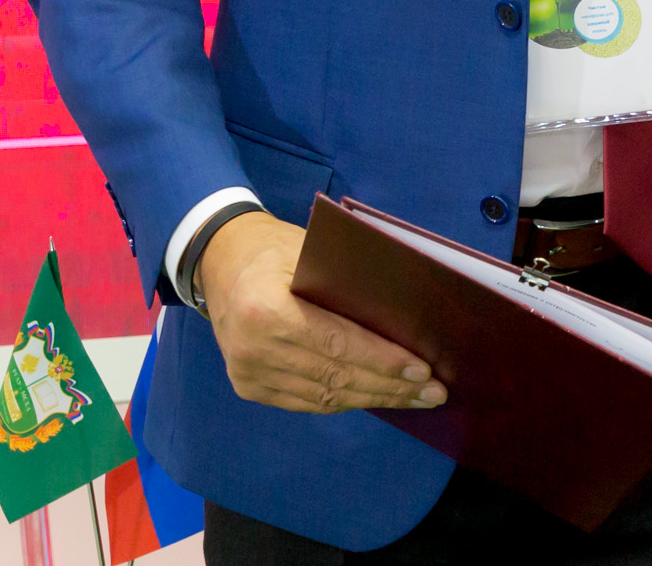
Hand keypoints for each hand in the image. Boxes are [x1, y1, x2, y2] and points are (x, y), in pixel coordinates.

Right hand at [194, 211, 447, 413]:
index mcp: (266, 309)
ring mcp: (247, 373)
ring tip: (415, 398)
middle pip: (334, 377)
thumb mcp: (309, 251)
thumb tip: (407, 318)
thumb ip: (347, 285)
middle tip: (433, 391)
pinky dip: (345, 400)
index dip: (383, 361)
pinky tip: (377, 396)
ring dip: (373, 399)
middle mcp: (253, 349)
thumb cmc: (272, 248)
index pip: (337, 345)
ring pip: (324, 397)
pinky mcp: (249, 387)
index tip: (423, 370)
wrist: (218, 260)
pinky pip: (307, 402)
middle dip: (389, 386)